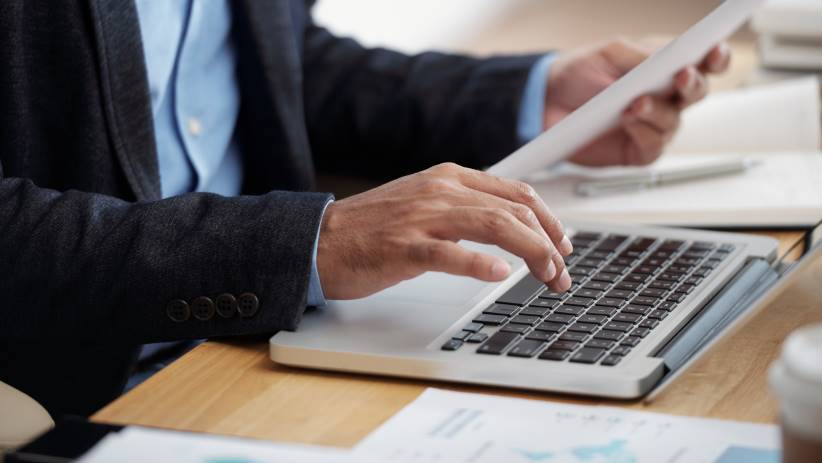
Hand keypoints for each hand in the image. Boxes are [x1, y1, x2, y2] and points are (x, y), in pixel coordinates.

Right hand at [317, 163, 573, 299]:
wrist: (321, 240)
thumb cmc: (372, 228)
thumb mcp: (425, 204)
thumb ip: (464, 208)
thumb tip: (508, 227)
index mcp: (449, 178)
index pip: (516, 193)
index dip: (548, 220)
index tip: (562, 244)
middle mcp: (440, 192)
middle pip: (513, 211)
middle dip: (548, 244)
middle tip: (561, 273)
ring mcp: (422, 218)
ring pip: (493, 227)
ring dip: (531, 254)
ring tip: (548, 276)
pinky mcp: (403, 247)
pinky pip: (448, 253)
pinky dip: (478, 263)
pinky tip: (499, 274)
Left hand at [544, 39, 730, 165]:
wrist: (546, 101)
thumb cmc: (580, 73)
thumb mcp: (610, 53)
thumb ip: (641, 56)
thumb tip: (668, 59)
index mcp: (666, 69)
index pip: (703, 64)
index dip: (715, 58)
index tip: (715, 51)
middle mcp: (667, 99)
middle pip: (697, 93)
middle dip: (692, 84)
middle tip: (681, 76)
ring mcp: (654, 126)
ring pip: (673, 121)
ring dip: (657, 111)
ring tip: (635, 102)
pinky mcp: (638, 151)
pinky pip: (652, 146)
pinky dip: (643, 133)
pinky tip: (629, 122)